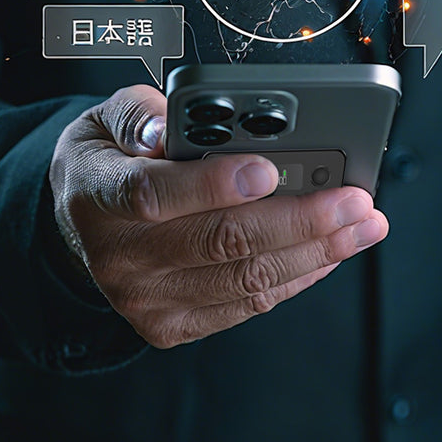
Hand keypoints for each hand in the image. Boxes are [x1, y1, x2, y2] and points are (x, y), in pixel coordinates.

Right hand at [47, 85, 388, 348]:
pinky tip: (329, 251)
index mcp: (98, 194)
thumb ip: (141, 115)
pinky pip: (245, 305)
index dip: (213, 183)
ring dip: (314, 251)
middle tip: (353, 198)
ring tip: (362, 224)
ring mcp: (146, 299)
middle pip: (218, 242)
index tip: (269, 169)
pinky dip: (295, 277)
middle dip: (297, 219)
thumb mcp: (106, 118)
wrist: (79, 223)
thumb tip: (174, 125)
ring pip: (243, 280)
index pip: (153, 193)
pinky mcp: (171, 326)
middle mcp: (119, 255)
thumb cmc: (109, 158)